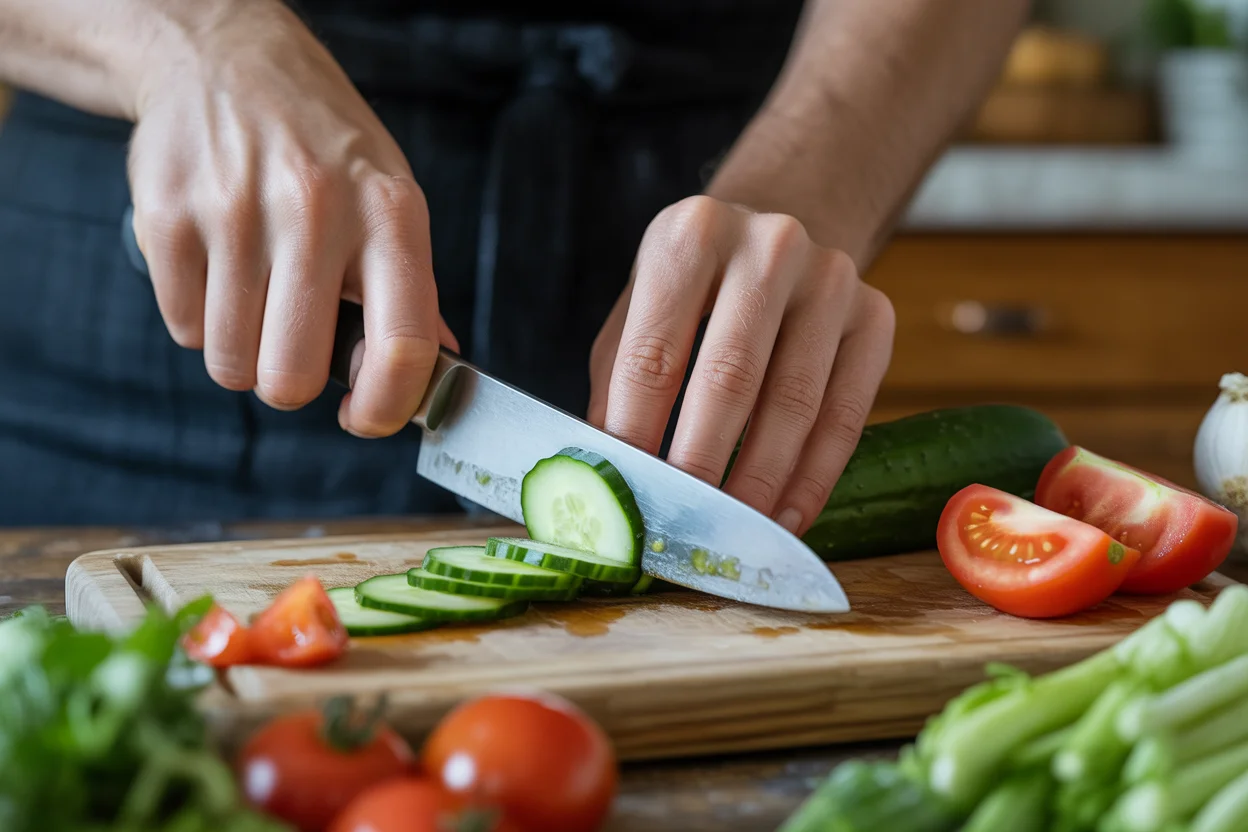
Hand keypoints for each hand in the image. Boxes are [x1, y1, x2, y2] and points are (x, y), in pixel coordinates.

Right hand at [126, 0, 454, 436]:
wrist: (226, 58)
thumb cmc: (322, 145)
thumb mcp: (389, 197)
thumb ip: (412, 288)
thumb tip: (438, 367)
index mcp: (390, 215)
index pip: (404, 344)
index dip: (386, 407)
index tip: (366, 419)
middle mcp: (317, 211)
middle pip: (291, 376)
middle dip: (288, 382)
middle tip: (290, 343)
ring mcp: (236, 212)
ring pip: (230, 362)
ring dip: (241, 350)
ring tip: (255, 292)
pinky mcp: (168, 215)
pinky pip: (183, 328)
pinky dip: (199, 317)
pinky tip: (218, 266)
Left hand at [588, 196, 894, 535]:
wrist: (777, 237)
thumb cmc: (694, 286)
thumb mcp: (640, 309)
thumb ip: (617, 384)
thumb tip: (605, 474)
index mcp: (691, 235)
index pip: (655, 353)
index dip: (637, 432)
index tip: (630, 493)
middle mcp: (768, 246)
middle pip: (730, 378)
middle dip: (701, 464)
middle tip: (681, 525)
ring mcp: (830, 278)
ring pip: (795, 403)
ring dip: (760, 482)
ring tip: (732, 533)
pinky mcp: (874, 316)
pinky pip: (846, 414)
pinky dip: (814, 478)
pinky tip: (786, 517)